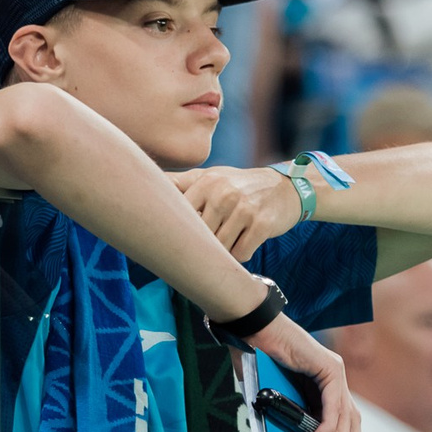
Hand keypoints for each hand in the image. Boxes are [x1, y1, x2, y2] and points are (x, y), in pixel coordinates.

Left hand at [175, 165, 303, 261]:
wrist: (286, 188)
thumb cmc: (240, 185)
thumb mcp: (212, 177)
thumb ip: (181, 183)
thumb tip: (145, 185)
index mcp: (206, 181)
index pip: (181, 217)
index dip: (181, 232)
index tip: (183, 238)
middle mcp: (224, 193)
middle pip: (199, 236)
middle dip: (203, 245)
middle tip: (210, 245)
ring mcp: (244, 209)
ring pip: (219, 248)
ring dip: (223, 252)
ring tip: (229, 242)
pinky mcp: (262, 225)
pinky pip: (241, 254)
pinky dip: (241, 254)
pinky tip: (245, 244)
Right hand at [243, 314, 359, 431]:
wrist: (252, 331)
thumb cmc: (257, 361)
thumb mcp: (275, 399)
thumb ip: (285, 418)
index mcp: (325, 388)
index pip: (347, 424)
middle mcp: (336, 380)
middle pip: (355, 425)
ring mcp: (336, 373)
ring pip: (348, 420)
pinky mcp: (330, 368)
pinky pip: (335, 408)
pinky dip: (326, 430)